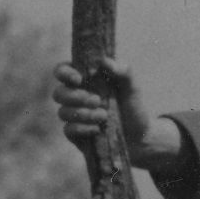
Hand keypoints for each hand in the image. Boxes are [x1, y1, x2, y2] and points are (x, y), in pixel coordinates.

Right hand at [51, 58, 182, 171]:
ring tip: (104, 116)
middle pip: (58, 93)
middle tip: (97, 100)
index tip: (79, 79)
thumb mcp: (133, 87)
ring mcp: (74, 117)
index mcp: (85, 80)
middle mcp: (76, 97)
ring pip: (62, 112)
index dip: (64, 73)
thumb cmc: (133, 108)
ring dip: (83, 114)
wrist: (141, 138)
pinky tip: (97, 129)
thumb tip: (104, 61)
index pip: (62, 70)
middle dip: (75, 97)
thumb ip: (123, 71)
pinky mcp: (76, 135)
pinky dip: (82, 128)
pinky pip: (68, 130)